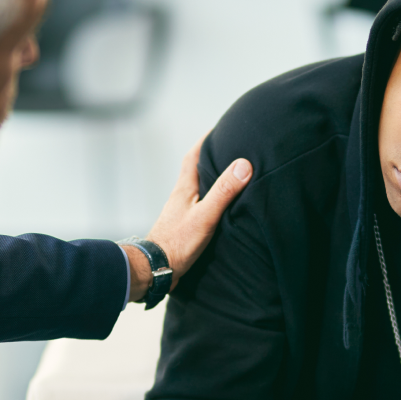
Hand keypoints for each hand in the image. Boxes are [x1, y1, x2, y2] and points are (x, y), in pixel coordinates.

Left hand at [124, 137, 251, 300]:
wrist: (157, 270)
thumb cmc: (178, 243)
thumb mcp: (206, 216)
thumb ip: (224, 192)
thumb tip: (243, 165)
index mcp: (185, 188)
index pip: (194, 156)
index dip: (207, 140)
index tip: (220, 129)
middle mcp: (181, 197)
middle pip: (196, 170)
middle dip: (212, 158)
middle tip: (230, 149)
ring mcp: (181, 212)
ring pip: (198, 189)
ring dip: (212, 181)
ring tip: (230, 176)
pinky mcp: (184, 228)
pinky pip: (200, 207)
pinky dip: (211, 202)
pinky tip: (220, 209)